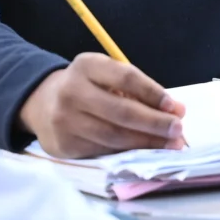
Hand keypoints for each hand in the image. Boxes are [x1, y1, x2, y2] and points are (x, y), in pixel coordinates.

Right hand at [19, 55, 184, 157]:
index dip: (154, 94)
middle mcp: (71, 91)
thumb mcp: (105, 76)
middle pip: (122, 112)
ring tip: (169, 146)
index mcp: (86, 66)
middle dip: (155, 124)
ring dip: (147, 143)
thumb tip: (174, 110)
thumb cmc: (87, 88)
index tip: (177, 109)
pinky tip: (145, 153)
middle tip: (178, 132)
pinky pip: (103, 151)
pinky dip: (128, 153)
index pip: (126, 78)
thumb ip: (137, 90)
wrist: (41, 103)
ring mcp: (64, 120)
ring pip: (114, 136)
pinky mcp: (64, 145)